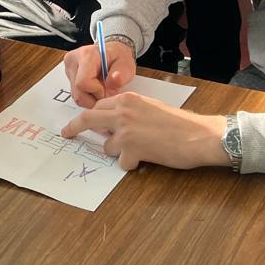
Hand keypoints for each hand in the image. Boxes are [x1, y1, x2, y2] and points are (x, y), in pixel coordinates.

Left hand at [61, 95, 226, 169]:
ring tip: (141, 149)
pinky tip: (148, 159)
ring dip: (118, 151)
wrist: (199, 136)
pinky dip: (132, 164)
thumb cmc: (180, 123)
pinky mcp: (132, 150)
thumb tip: (112, 124)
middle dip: (74, 127)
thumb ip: (129, 112)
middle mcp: (122, 113)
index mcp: (128, 99)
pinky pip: (122, 162)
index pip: (98, 106)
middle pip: (88, 119)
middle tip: (66, 133)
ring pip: (106, 146)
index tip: (80, 122)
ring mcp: (125, 132)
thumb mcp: (150, 108)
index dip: (91, 117)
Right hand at [63, 40, 134, 107]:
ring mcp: (68, 68)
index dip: (97, 92)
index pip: (83, 83)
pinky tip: (95, 88)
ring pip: (76, 96)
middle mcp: (73, 60)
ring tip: (101, 88)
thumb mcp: (126, 64)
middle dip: (94, 97)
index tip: (108, 88)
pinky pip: (76, 94)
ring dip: (91, 98)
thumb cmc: (118, 57)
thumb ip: (121, 75)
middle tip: (106, 90)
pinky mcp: (68, 75)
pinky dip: (87, 96)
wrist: (111, 51)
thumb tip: (113, 83)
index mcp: (87, 55)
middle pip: (78, 92)